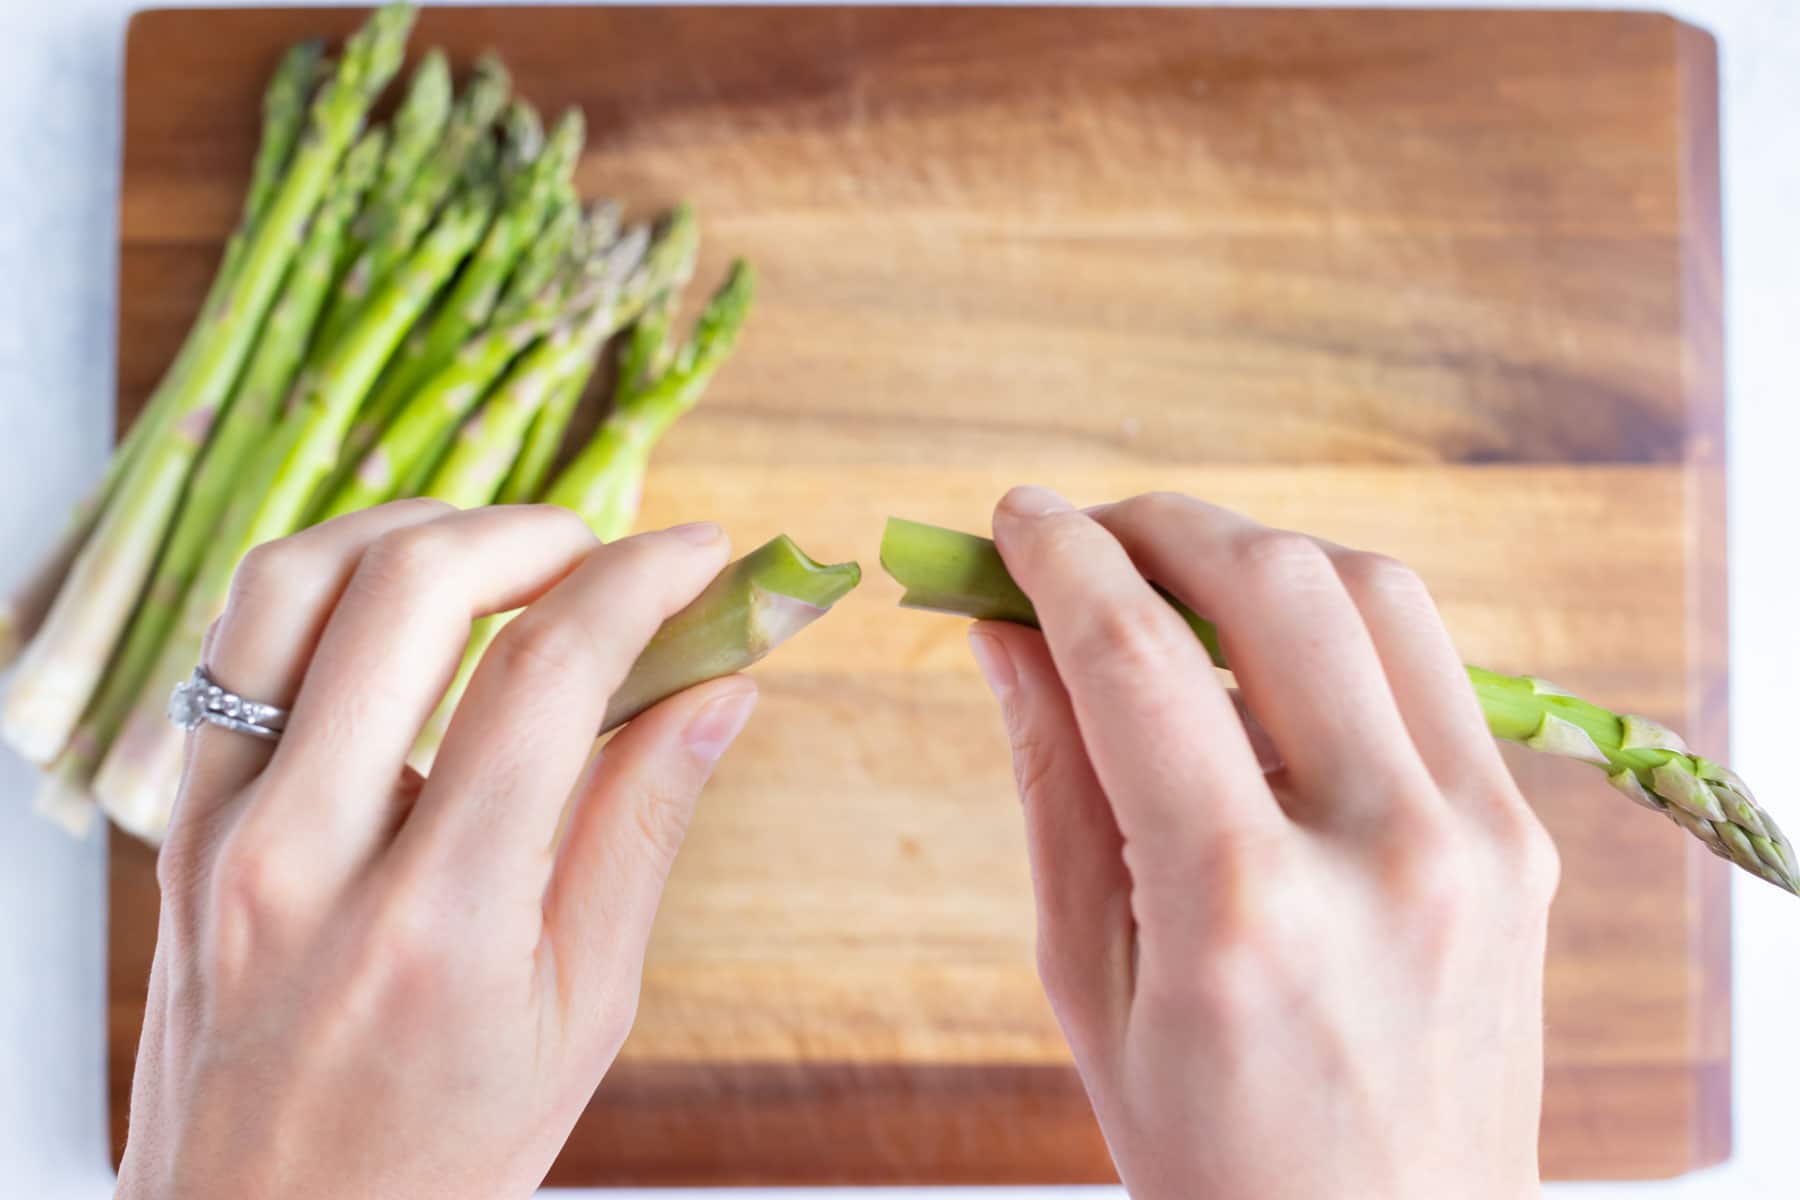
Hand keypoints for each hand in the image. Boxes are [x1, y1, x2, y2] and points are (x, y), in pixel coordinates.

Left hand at [116, 501, 758, 1199]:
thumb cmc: (441, 1150)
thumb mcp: (583, 1010)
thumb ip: (644, 825)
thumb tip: (723, 686)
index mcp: (435, 924)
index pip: (545, 677)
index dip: (641, 583)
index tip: (704, 554)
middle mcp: (302, 859)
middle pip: (408, 588)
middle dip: (535, 532)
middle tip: (607, 556)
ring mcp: (216, 833)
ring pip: (293, 582)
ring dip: (417, 532)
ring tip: (505, 561)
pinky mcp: (176, 823)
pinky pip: (239, 647)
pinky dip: (332, 590)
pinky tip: (405, 618)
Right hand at [968, 487, 1558, 1199]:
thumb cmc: (1214, 1155)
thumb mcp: (1091, 981)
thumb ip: (1053, 782)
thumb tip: (1006, 633)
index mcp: (1244, 909)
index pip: (1136, 660)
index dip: (1060, 561)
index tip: (1011, 519)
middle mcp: (1385, 852)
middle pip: (1274, 583)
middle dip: (1158, 525)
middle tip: (1083, 537)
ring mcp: (1482, 840)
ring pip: (1373, 591)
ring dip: (1256, 553)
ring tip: (1171, 584)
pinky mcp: (1526, 841)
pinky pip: (1430, 665)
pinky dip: (1336, 621)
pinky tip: (1266, 656)